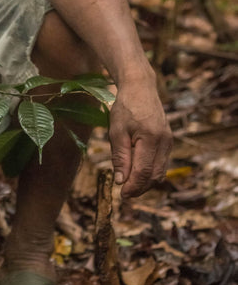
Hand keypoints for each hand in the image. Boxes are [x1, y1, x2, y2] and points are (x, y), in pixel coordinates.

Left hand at [108, 76, 172, 197]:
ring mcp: (169, 142)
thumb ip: (120, 157)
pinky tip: (137, 173)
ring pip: (160, 172)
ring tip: (129, 186)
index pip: (144, 171)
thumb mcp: (116, 131)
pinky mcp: (168, 142)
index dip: (133, 186)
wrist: (140, 88)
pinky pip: (161, 163)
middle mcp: (164, 142)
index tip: (122, 195)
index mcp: (151, 138)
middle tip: (125, 194)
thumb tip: (121, 181)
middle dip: (140, 188)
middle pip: (155, 175)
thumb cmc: (125, 108)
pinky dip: (151, 172)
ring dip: (146, 182)